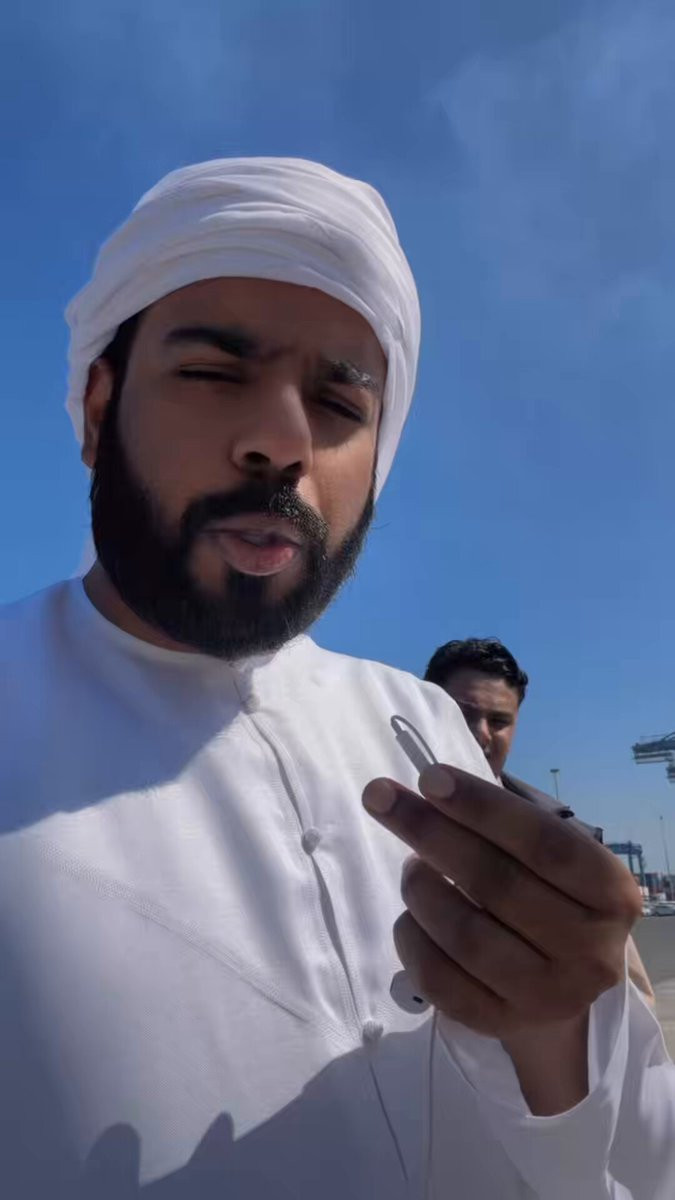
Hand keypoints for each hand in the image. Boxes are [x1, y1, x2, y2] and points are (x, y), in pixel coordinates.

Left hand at [363, 764, 640, 1037]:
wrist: (558, 980)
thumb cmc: (547, 895)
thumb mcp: (550, 858)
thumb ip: (503, 825)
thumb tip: (427, 787)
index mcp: (611, 894)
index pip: (544, 843)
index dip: (482, 807)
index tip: (429, 777)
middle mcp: (590, 950)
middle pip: (497, 883)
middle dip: (431, 832)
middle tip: (381, 797)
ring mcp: (548, 996)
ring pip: (465, 935)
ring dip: (420, 888)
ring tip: (410, 866)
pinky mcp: (503, 1024)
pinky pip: (440, 980)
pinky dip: (411, 939)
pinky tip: (408, 915)